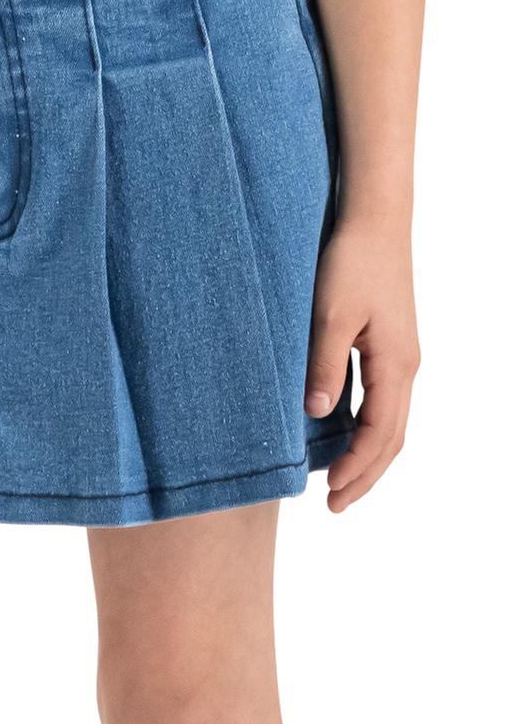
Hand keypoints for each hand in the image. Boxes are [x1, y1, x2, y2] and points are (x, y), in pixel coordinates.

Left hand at [304, 216, 419, 511]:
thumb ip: (325, 365)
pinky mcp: (389, 343)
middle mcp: (406, 365)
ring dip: (367, 453)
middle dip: (365, 473)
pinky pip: (382, 398)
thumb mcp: (330, 315)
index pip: (381, 435)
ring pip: (390, 420)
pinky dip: (367, 425)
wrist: (374, 220)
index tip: (330, 494)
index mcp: (396, 364)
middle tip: (335, 504)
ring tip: (340, 479)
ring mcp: (400, 355)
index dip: (357, 468)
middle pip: (392, 437)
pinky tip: (343, 430)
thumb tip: (317, 415)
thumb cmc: (351, 262)